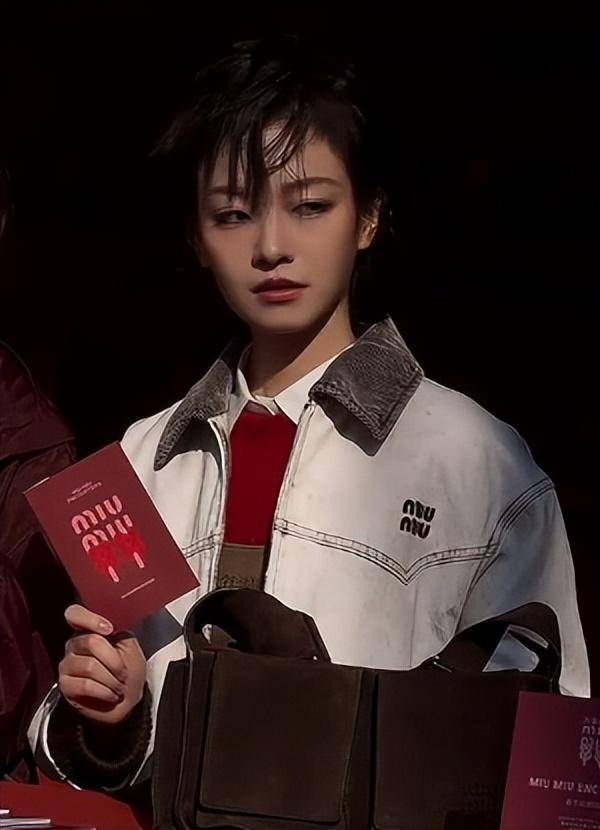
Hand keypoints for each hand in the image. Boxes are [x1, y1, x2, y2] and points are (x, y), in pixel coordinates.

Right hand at [58, 604, 146, 724]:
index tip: (109, 629)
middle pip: (90, 642)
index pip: (75, 614)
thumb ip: (118, 631)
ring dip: (111, 679)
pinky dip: (104, 691)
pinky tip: (111, 695)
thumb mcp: (130, 646)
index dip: (90, 619)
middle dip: (114, 660)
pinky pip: (85, 685)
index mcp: (88, 631)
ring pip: (89, 666)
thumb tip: (110, 622)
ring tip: (118, 686)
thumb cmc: (130, 671)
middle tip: (124, 673)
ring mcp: (67, 665)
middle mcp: (74, 645)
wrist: (128, 701)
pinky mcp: (65, 686)